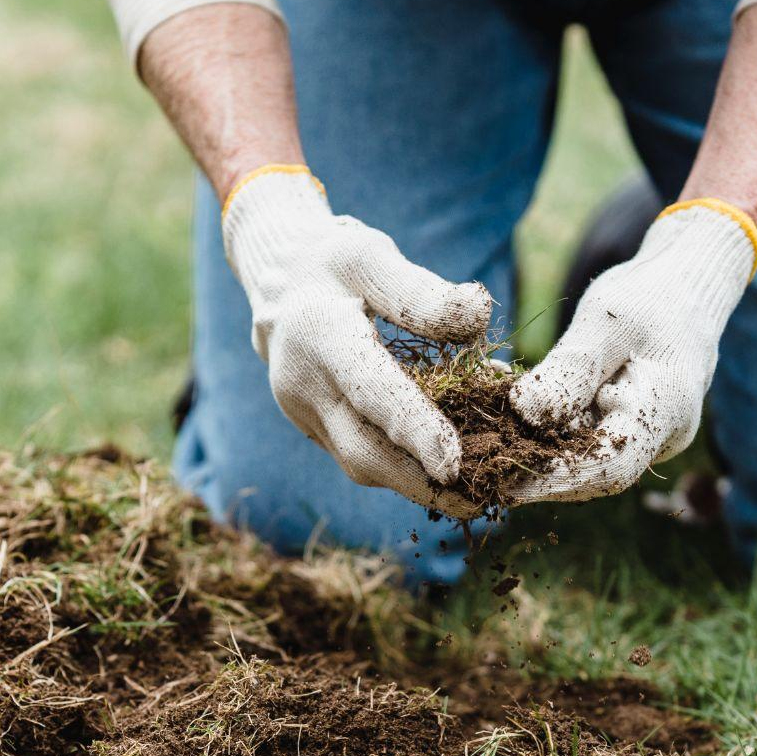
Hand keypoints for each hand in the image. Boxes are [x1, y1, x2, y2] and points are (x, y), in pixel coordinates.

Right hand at [223, 166, 494, 515]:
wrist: (276, 280)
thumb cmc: (332, 262)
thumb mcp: (372, 255)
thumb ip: (421, 291)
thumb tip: (479, 317)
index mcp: (318, 332)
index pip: (370, 391)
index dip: (413, 430)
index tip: (454, 464)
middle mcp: (302, 384)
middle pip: (361, 451)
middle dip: (419, 483)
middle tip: (480, 499)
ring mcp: (302, 413)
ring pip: (359, 464)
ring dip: (414, 482)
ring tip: (472, 489)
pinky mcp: (312, 428)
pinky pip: (357, 455)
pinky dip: (400, 466)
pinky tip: (442, 467)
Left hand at [508, 199, 756, 503]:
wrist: (683, 282)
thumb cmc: (652, 293)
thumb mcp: (607, 320)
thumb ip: (569, 369)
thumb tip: (522, 414)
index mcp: (666, 411)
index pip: (609, 468)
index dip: (555, 482)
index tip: (503, 484)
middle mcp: (659, 435)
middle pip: (591, 472)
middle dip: (534, 470)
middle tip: (476, 465)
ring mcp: (641, 433)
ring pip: (581, 455)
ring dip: (531, 447)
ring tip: (479, 435)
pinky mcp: (620, 423)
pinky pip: (579, 435)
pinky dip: (541, 426)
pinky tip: (499, 408)